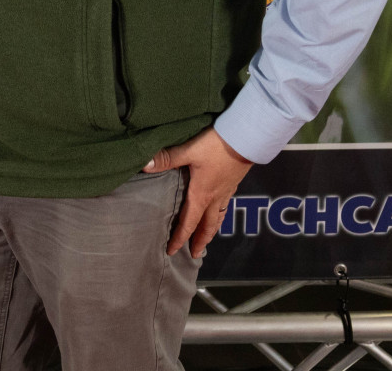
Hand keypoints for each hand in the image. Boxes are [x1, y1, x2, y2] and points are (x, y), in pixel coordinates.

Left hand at [144, 128, 253, 259]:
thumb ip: (167, 158)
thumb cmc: (217, 145)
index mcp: (201, 194)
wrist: (247, 138)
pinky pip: (226, 206)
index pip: (188, 223)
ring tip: (208, 239)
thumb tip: (144, 165)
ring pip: (218, 218)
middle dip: (200, 241)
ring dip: (212, 231)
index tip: (172, 251)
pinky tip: (220, 210)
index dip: (180, 238)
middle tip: (195, 254)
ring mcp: (226, 191)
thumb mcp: (189, 150)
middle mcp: (214, 197)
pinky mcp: (234, 183)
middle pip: (207, 226)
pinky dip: (221, 215)